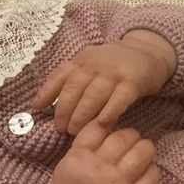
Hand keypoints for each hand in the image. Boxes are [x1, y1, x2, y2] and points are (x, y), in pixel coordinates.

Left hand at [32, 30, 175, 134]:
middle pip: (75, 88)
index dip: (47, 92)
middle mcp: (95, 66)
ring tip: (75, 132)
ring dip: (82, 115)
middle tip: (61, 129)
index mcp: (82, 62)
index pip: (60, 75)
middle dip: (64, 111)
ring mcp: (114, 74)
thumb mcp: (88, 66)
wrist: (146, 52)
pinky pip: (119, 98)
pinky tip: (102, 124)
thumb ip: (67, 82)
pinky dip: (109, 111)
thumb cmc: (113, 66)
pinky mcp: (133, 82)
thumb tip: (39, 104)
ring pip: (94, 95)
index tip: (36, 108)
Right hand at [48, 121, 159, 183]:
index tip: (114, 130)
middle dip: (131, 136)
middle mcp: (101, 166)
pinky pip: (152, 174)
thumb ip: (85, 145)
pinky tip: (146, 171)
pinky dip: (152, 169)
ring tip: (142, 153)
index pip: (101, 126)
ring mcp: (119, 182)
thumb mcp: (67, 164)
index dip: (111, 122)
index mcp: (81, 155)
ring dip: (145, 149)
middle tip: (132, 142)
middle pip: (126, 136)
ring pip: (143, 151)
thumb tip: (106, 126)